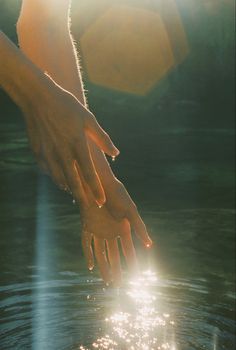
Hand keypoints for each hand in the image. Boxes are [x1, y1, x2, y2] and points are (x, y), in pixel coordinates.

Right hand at [24, 78, 118, 205]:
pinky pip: (47, 169)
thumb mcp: (88, 119)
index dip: (96, 189)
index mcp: (77, 144)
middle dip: (83, 196)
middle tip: (91, 206)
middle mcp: (62, 152)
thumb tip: (116, 153)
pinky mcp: (38, 151)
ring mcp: (48, 153)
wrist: (38, 96)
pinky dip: (54, 177)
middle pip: (73, 181)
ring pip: (59, 177)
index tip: (102, 201)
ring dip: (69, 188)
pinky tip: (59, 179)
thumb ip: (102, 138)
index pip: (89, 172)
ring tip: (76, 194)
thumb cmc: (67, 105)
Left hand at [81, 178, 151, 285]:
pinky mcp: (87, 225)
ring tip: (107, 280)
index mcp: (122, 228)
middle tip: (119, 284)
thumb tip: (150, 245)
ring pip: (100, 252)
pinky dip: (88, 254)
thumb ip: (139, 227)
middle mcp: (110, 231)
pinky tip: (90, 265)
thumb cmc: (117, 195)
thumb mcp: (130, 211)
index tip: (135, 275)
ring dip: (103, 266)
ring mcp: (98, 229)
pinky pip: (86, 243)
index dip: (131, 261)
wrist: (99, 182)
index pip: (128, 249)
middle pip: (113, 254)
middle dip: (116, 269)